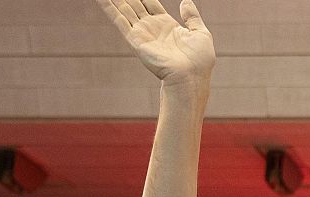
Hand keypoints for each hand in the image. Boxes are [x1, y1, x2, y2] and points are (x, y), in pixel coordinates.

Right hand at [96, 0, 214, 85]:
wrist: (191, 76)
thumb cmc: (199, 60)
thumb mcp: (201, 33)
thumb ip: (192, 17)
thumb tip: (185, 1)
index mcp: (167, 25)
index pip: (150, 3)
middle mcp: (152, 27)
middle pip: (134, 4)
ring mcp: (142, 33)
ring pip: (124, 9)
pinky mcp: (135, 39)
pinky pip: (118, 19)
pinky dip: (108, 7)